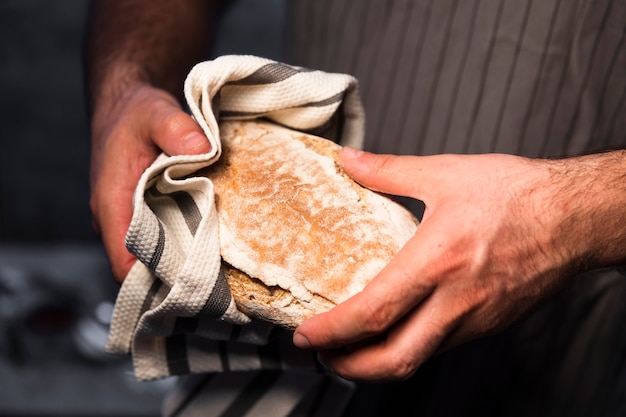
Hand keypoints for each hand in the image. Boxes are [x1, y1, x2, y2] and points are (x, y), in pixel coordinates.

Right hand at [89, 84, 211, 281]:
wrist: (129, 109)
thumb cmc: (134, 114)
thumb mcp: (154, 112)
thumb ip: (174, 128)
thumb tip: (202, 148)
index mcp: (111, 204)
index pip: (124, 262)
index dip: (155, 279)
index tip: (191, 282)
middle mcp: (120, 220)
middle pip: (144, 267)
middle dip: (177, 275)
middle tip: (216, 278)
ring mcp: (135, 220)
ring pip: (158, 255)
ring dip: (184, 260)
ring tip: (220, 264)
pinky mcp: (150, 215)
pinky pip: (167, 239)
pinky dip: (188, 242)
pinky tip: (215, 241)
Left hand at [293, 147, 590, 380]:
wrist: (577, 216)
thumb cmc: (517, 194)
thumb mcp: (445, 173)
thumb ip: (387, 170)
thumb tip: (347, 161)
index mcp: (438, 260)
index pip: (373, 312)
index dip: (332, 330)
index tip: (306, 333)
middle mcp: (457, 300)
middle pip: (394, 359)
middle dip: (349, 367)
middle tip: (323, 355)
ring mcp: (476, 319)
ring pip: (418, 359)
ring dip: (378, 362)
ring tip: (353, 347)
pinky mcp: (490, 325)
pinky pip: (442, 347)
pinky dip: (410, 347)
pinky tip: (399, 330)